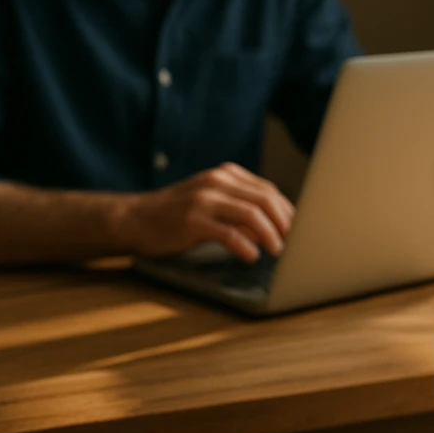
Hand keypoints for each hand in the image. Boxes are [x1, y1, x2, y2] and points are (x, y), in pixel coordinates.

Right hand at [118, 163, 294, 262]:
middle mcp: (217, 182)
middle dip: (285, 222)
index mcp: (226, 175)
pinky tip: (251, 256)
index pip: (268, 190)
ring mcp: (204, 200)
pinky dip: (244, 245)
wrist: (133, 218)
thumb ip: (240, 211)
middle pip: (265, 199)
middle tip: (295, 242)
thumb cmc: (176, 215)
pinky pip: (227, 233)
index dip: (287, 210)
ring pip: (251, 214)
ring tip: (278, 251)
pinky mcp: (192, 220)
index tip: (300, 229)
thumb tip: (273, 229)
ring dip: (270, 234)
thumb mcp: (211, 204)